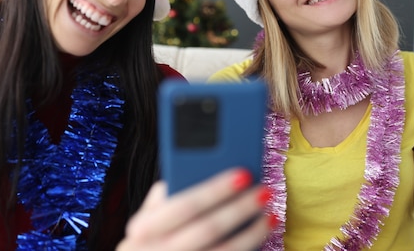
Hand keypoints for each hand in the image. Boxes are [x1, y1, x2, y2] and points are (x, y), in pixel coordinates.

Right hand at [117, 168, 274, 250]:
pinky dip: (247, 249)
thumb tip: (197, 170)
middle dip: (240, 208)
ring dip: (252, 233)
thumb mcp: (146, 219)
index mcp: (143, 229)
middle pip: (208, 229)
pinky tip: (260, 237)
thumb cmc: (150, 240)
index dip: (215, 190)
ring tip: (270, 215)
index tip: (243, 174)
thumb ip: (165, 197)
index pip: (184, 205)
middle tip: (265, 191)